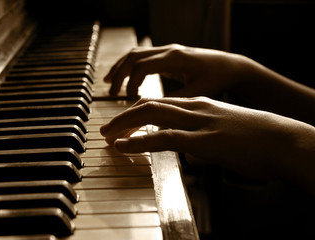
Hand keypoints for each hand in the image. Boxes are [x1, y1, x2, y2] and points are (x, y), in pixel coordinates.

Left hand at [100, 97, 314, 184]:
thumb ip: (202, 143)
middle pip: (149, 104)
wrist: (281, 140)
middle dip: (123, 116)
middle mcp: (194, 108)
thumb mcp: (222, 135)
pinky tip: (124, 145)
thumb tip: (190, 155)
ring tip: (107, 135)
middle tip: (106, 129)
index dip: (136, 112)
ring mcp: (197, 122)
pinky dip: (139, 141)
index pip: (159, 103)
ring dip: (125, 125)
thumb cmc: (255, 139)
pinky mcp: (202, 140)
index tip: (122, 123)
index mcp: (199, 105)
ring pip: (151, 115)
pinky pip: (163, 137)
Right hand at [104, 44, 247, 97]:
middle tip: (111, 93)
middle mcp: (169, 51)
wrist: (230, 66)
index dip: (131, 83)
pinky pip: (142, 57)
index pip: (142, 66)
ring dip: (121, 68)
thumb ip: (176, 101)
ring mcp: (168, 51)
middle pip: (133, 57)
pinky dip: (130, 67)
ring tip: (109, 84)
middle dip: (119, 75)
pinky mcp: (168, 56)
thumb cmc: (217, 79)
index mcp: (175, 58)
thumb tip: (153, 114)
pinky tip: (124, 77)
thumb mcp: (198, 93)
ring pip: (135, 54)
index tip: (129, 100)